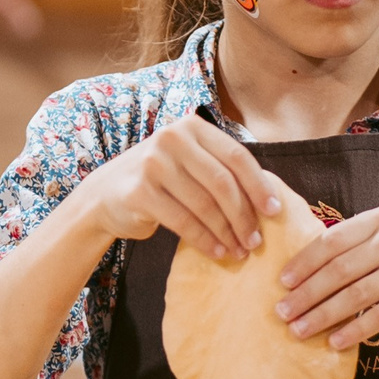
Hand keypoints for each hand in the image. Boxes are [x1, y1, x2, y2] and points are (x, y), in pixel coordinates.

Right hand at [75, 116, 278, 260]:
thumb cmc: (157, 181)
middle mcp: (172, 139)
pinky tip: (217, 252)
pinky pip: (184, 222)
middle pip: (222, 182)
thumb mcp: (186, 162)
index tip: (275, 212)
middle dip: (244, 216)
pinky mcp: (140, 192)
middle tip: (256, 241)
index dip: (259, 186)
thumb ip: (218, 167)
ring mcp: (153, 164)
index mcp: (191, 127)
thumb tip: (268, 196)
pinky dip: (205, 240)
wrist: (103, 195)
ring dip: (227, 233)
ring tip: (239, 251)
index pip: (236, 156)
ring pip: (205, 205)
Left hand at [277, 206, 378, 350]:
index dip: (304, 262)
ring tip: (298, 330)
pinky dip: (353, 331)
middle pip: (339, 270)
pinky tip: (333, 342)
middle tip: (281, 311)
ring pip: (355, 296)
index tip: (282, 282)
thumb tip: (298, 268)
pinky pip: (378, 317)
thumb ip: (352, 245)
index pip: (332, 240)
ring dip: (322, 315)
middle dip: (306, 294)